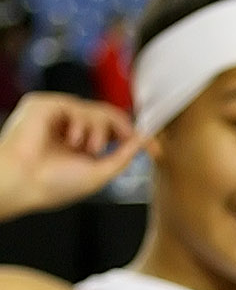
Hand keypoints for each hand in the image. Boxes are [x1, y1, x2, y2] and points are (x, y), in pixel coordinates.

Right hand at [0, 94, 144, 219]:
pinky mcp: (44, 105)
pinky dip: (81, 122)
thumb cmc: (53, 184)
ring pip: (96, 110)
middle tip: (123, 142)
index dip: (136, 136)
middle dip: (121, 129)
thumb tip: (145, 140)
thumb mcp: (101, 172)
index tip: (156, 150)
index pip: (114, 132)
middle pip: (109, 116)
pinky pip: (77, 104)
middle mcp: (69, 129)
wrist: (24, 181)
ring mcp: (56, 116)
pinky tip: (72, 139)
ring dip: (99, 130)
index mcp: (81, 146)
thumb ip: (124, 155)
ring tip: (86, 148)